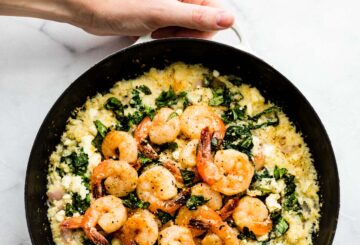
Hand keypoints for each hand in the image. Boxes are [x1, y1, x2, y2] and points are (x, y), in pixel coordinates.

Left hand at [72, 0, 233, 37]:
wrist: (91, 8)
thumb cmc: (119, 5)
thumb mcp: (162, 13)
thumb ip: (196, 17)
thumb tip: (227, 19)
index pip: (215, 12)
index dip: (204, 29)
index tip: (186, 36)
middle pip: (202, 21)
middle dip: (187, 34)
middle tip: (166, 33)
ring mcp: (171, 5)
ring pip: (188, 27)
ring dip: (175, 36)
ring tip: (156, 31)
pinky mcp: (160, 14)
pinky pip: (174, 30)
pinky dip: (166, 36)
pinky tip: (152, 32)